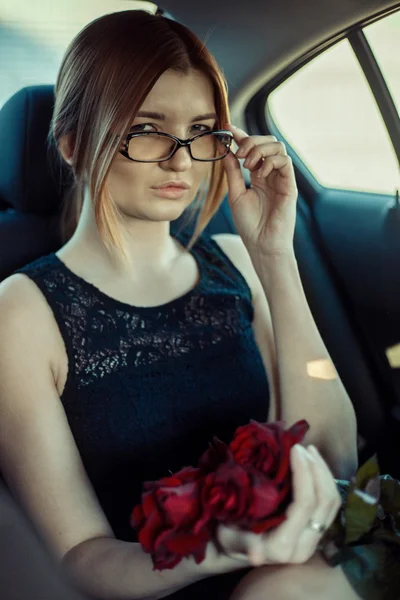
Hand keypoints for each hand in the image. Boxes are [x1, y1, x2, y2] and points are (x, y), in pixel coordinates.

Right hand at [214, 444, 340, 567]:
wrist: (236, 547)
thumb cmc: (229, 535)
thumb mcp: (230, 538)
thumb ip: (244, 544)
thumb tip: (256, 555)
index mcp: (283, 548)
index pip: (304, 505)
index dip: (304, 474)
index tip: (293, 449)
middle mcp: (303, 547)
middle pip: (324, 502)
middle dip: (316, 469)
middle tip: (301, 446)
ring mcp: (313, 540)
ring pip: (332, 502)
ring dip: (324, 471)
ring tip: (309, 449)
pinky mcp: (316, 531)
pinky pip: (330, 503)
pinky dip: (325, 479)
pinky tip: (314, 462)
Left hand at [222, 124, 297, 257]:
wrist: (261, 244)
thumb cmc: (249, 224)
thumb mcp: (235, 194)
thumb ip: (232, 171)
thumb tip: (224, 149)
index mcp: (259, 175)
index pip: (252, 148)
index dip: (241, 135)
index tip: (227, 128)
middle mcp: (272, 174)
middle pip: (268, 141)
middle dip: (251, 141)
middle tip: (238, 153)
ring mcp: (282, 179)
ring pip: (278, 147)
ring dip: (260, 150)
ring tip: (248, 165)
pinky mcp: (290, 186)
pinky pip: (285, 161)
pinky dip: (270, 161)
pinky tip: (259, 173)